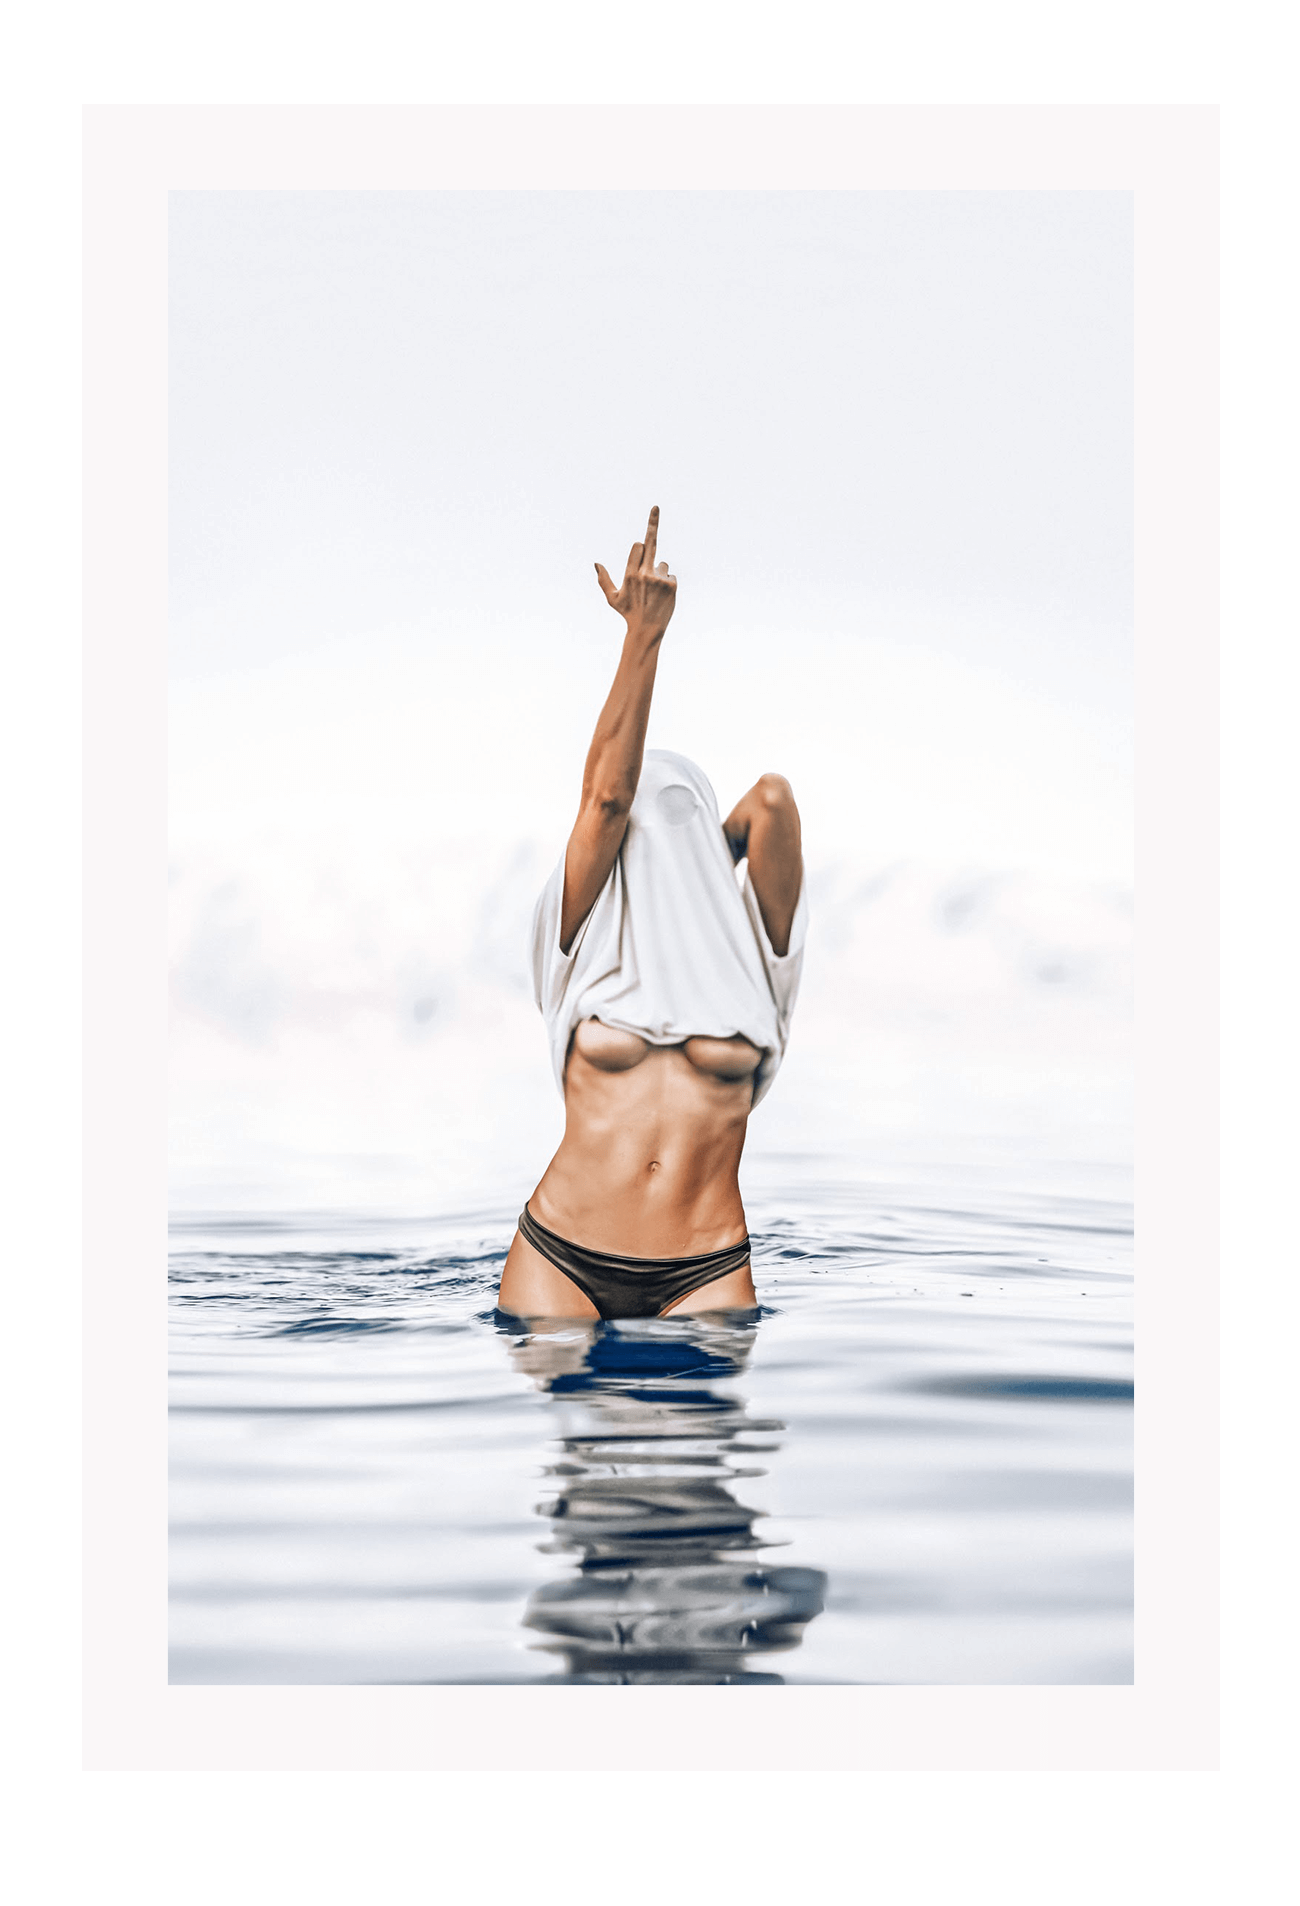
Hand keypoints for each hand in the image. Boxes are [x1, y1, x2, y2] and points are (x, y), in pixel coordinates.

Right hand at [595, 505, 676, 640]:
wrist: (647, 630)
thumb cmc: (628, 613)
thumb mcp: (613, 598)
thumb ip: (603, 580)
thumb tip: (596, 563)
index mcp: (629, 574)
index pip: (637, 547)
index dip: (639, 548)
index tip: (641, 542)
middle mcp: (644, 574)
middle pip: (650, 542)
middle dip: (652, 523)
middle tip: (655, 507)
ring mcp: (659, 579)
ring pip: (662, 564)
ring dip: (659, 573)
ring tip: (654, 592)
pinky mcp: (671, 584)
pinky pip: (670, 575)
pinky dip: (667, 583)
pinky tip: (662, 596)